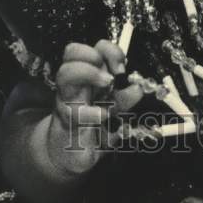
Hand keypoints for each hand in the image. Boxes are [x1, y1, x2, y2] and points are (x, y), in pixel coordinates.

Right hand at [47, 40, 142, 176]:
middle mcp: (75, 84)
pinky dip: (91, 113)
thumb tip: (136, 89)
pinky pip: (75, 112)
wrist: (70, 154)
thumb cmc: (93, 126)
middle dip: (94, 56)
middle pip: (72, 51)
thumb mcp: (113, 111)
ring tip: (107, 87)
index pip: (94, 49)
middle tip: (111, 76)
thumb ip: (124, 99)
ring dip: (88, 74)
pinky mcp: (66, 123)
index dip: (109, 50)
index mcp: (88, 77)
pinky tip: (103, 116)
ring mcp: (67, 101)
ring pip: (65, 73)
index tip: (122, 66)